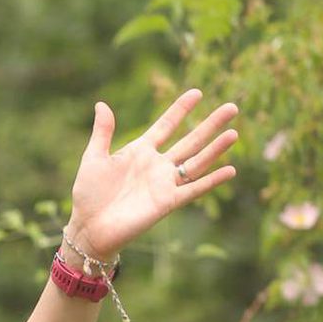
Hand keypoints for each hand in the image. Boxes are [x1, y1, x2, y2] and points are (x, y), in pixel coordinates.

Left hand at [65, 90, 238, 260]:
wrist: (89, 228)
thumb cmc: (89, 195)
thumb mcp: (93, 158)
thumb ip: (102, 132)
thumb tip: (101, 104)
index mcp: (140, 151)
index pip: (166, 125)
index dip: (181, 109)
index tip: (197, 92)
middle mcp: (157, 166)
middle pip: (190, 140)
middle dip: (210, 124)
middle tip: (232, 108)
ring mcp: (164, 184)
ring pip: (196, 162)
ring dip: (215, 149)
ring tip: (234, 133)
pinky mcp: (167, 203)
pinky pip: (194, 190)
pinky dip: (212, 181)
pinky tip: (230, 170)